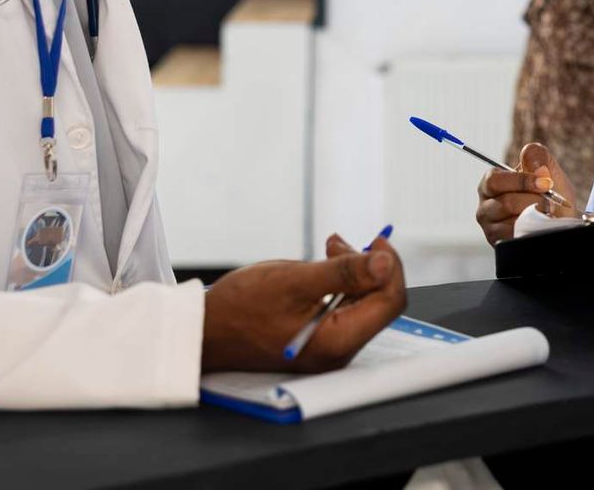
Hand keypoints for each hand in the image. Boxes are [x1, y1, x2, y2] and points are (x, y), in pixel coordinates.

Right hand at [200, 234, 406, 372]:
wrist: (204, 331)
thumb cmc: (242, 308)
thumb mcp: (296, 281)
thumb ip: (345, 273)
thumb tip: (386, 264)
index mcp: (338, 342)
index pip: (389, 302)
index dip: (389, 267)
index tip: (376, 242)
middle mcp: (338, 351)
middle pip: (377, 302)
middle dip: (367, 266)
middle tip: (340, 242)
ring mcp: (327, 347)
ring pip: (360, 303)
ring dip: (351, 271)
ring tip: (329, 247)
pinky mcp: (316, 340)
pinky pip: (341, 309)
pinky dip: (338, 284)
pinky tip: (323, 265)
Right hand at [476, 142, 578, 245]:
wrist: (560, 221)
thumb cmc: (549, 194)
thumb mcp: (548, 171)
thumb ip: (538, 157)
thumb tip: (533, 162)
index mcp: (491, 183)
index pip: (495, 180)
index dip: (522, 181)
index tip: (546, 183)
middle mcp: (485, 206)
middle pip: (506, 202)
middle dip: (534, 201)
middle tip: (550, 202)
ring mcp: (491, 228)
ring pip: (513, 222)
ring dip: (536, 217)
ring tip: (547, 214)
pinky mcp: (500, 245)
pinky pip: (517, 239)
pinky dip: (533, 231)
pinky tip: (540, 226)